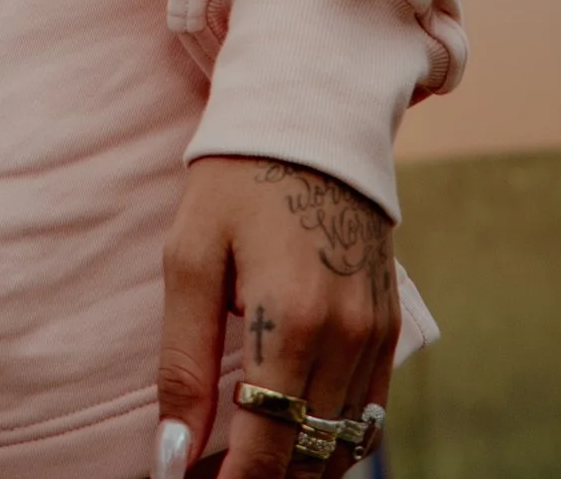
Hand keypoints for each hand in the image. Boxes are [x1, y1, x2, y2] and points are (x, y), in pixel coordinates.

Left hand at [154, 157, 397, 477]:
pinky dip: (331, 443)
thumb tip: (170, 454)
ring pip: (341, 448)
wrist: (311, 117)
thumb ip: (183, 363)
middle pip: (306, 460)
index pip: (264, 451)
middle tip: (207, 476)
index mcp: (292, 320)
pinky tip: (290, 439)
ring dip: (295, 469)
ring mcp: (376, 336)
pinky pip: (368, 417)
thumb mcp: (190, 258)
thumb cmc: (236, 180)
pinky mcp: (390, 328)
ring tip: (241, 465)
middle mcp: (346, 338)